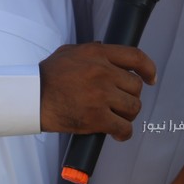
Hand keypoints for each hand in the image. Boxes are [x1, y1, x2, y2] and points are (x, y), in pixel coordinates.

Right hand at [39, 43, 156, 139]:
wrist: (31, 97)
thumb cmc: (47, 76)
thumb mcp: (69, 52)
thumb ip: (90, 49)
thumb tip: (107, 49)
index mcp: (98, 53)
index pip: (136, 57)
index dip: (148, 69)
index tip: (151, 78)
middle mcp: (103, 72)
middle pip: (136, 86)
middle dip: (131, 96)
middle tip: (120, 103)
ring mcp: (101, 95)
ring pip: (133, 107)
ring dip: (128, 115)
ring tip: (117, 118)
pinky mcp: (97, 118)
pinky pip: (124, 128)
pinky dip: (124, 133)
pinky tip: (117, 134)